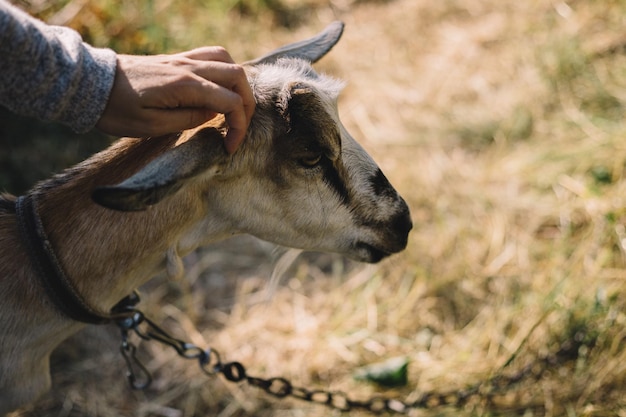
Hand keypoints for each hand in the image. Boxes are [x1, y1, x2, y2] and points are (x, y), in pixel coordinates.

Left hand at [96, 47, 254, 152]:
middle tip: (238, 129)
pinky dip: (223, 72)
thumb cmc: (116, 110)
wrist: (90, 85)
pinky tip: (216, 90)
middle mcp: (188, 67)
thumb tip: (212, 114)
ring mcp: (182, 59)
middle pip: (237, 76)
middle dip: (247, 105)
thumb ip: (187, 120)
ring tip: (232, 108)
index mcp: (185, 85)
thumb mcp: (150, 126)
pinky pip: (211, 56)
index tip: (229, 148)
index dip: (238, 127)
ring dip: (237, 84)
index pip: (231, 102)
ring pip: (227, 60)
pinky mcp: (175, 59)